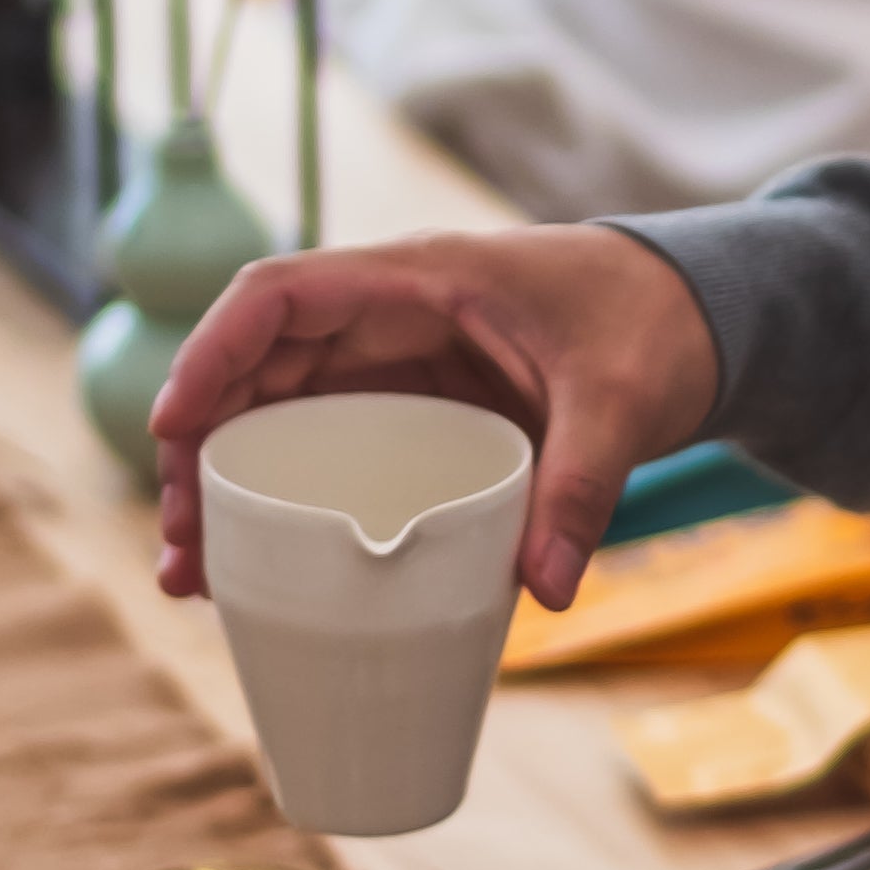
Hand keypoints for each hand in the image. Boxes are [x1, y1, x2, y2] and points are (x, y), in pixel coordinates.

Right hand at [149, 225, 723, 608]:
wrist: (697, 320)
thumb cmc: (653, 326)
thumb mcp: (623, 403)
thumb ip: (584, 487)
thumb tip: (544, 591)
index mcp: (419, 279)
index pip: (280, 294)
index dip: (214, 353)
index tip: (173, 427)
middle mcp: (388, 317)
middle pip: (256, 370)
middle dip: (201, 452)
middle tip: (179, 546)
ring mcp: (395, 366)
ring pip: (277, 417)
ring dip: (225, 488)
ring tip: (192, 578)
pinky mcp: (414, 413)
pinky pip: (325, 450)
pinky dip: (282, 504)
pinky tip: (255, 572)